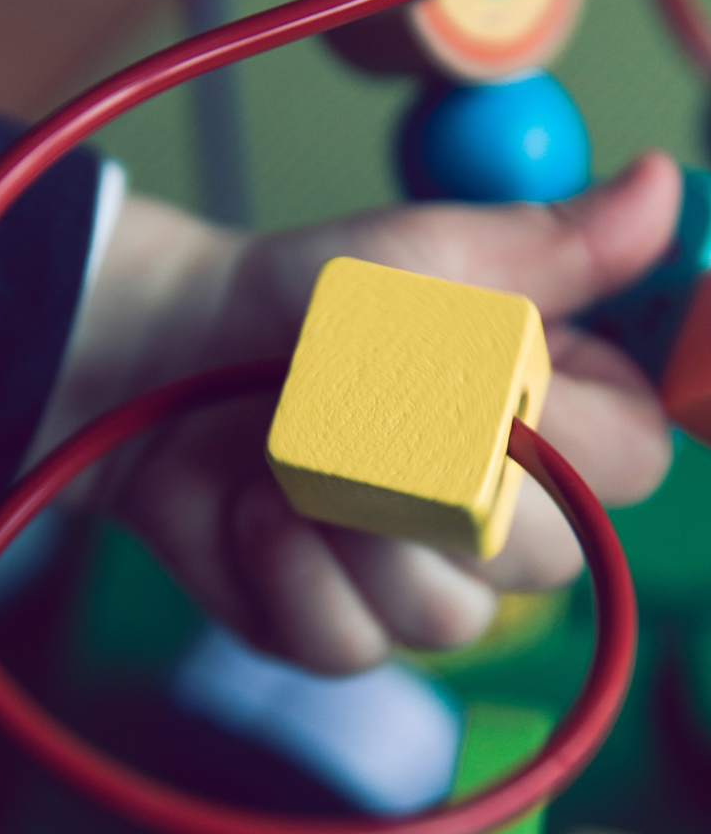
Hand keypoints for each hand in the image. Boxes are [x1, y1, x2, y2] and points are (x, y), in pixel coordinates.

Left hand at [34, 152, 678, 673]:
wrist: (177, 361)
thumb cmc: (300, 305)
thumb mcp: (418, 258)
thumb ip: (542, 247)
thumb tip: (657, 192)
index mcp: (539, 421)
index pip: (629, 464)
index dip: (575, 431)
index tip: (500, 377)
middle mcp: (490, 517)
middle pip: (547, 560)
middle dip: (446, 488)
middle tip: (371, 417)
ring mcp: (411, 582)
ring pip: (444, 616)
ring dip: (356, 528)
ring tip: (296, 460)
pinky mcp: (332, 628)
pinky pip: (346, 642)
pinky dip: (290, 570)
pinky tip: (256, 510)